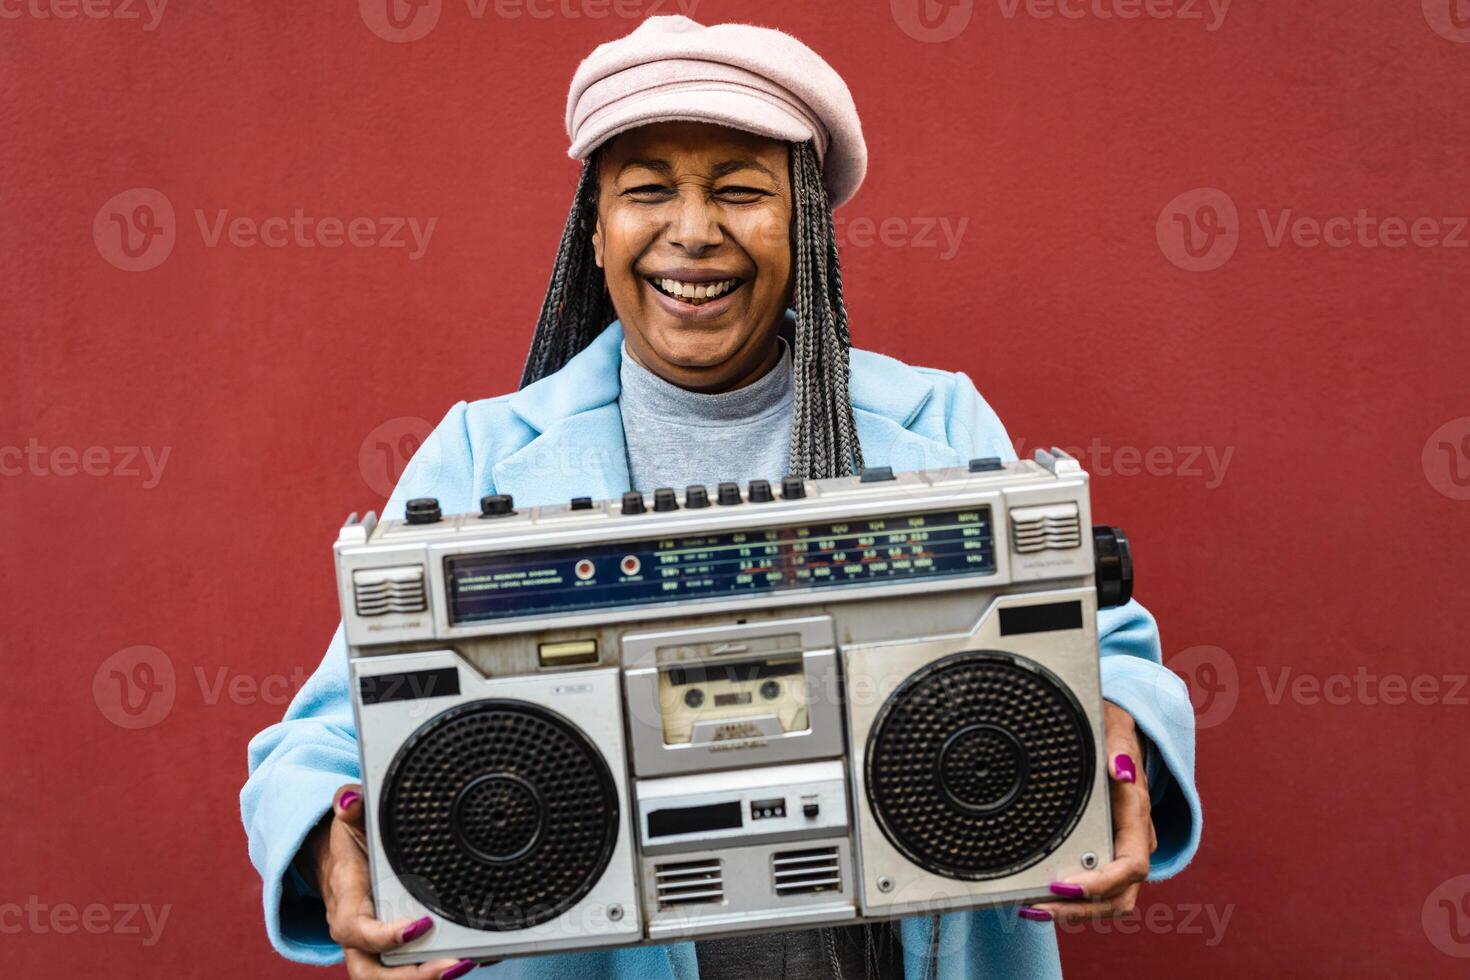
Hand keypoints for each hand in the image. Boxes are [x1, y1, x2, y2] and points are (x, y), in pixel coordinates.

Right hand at [305, 784, 482, 978]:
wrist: (344, 864)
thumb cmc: (351, 845)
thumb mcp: (348, 822)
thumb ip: (349, 808)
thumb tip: (351, 799)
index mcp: (347, 904)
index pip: (357, 931)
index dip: (384, 936)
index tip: (419, 926)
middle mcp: (359, 935)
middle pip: (373, 974)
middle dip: (413, 976)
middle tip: (453, 965)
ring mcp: (377, 946)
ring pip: (393, 978)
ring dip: (429, 977)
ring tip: (469, 962)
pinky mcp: (396, 948)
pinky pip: (412, 967)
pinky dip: (440, 968)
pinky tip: (474, 956)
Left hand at [1019, 702, 1156, 922]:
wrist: (1117, 736)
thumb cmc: (1112, 733)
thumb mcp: (1115, 728)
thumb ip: (1119, 745)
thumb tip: (1121, 769)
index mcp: (1137, 815)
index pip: (1131, 866)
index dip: (1100, 884)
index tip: (1063, 886)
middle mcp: (1133, 840)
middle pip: (1120, 896)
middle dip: (1079, 910)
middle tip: (1037, 907)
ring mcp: (1120, 850)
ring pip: (1109, 901)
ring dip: (1073, 912)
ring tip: (1032, 908)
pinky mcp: (1105, 854)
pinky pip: (1096, 890)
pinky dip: (1070, 901)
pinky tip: (1039, 897)